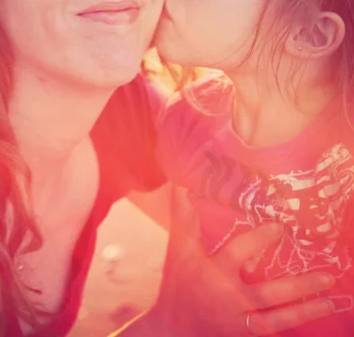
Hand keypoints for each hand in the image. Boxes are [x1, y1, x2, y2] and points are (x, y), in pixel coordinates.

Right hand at [155, 187, 335, 335]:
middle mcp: (227, 297)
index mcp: (211, 271)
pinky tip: (312, 318)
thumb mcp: (178, 249)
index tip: (280, 227)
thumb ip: (183, 216)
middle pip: (267, 293)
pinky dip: (292, 326)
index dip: (258, 239)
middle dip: (298, 287)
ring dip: (305, 310)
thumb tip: (182, 182)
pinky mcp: (242, 336)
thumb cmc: (177, 283)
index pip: (237, 253)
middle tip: (326, 277)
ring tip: (330, 300)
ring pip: (277, 317)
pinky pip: (271, 332)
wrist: (172, 328)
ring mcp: (237, 321)